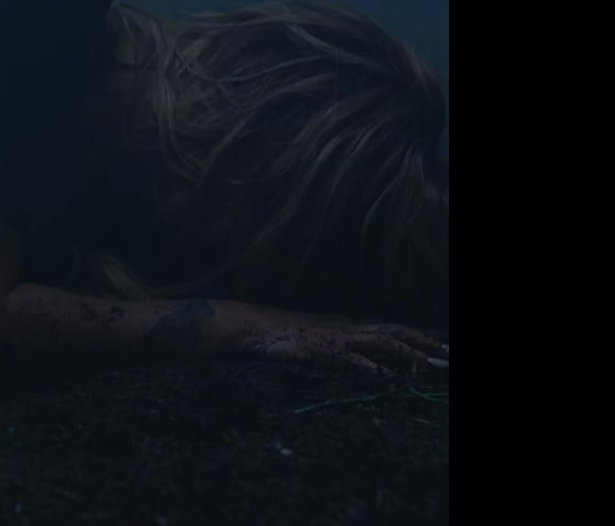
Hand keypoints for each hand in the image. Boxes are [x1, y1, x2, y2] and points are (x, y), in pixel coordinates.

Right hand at [236, 307, 447, 376]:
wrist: (253, 327)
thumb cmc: (280, 336)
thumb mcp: (316, 342)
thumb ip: (339, 350)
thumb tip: (362, 363)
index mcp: (346, 325)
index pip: (389, 327)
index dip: (416, 334)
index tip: (439, 343)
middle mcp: (347, 327)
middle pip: (394, 331)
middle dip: (425, 342)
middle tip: (449, 355)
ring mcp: (336, 337)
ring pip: (383, 341)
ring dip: (411, 352)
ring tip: (434, 365)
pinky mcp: (323, 350)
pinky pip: (352, 359)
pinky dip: (373, 367)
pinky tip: (389, 377)